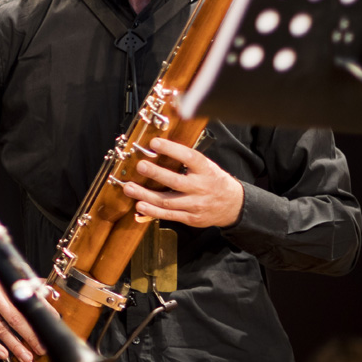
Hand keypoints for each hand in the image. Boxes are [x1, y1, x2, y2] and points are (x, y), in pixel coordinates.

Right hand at [0, 269, 49, 361]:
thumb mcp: (10, 280)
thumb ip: (28, 288)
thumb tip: (46, 296)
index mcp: (4, 285)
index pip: (24, 305)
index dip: (37, 319)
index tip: (47, 330)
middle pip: (14, 320)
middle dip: (29, 337)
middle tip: (40, 349)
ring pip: (0, 330)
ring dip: (14, 346)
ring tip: (25, 356)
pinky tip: (3, 354)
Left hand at [121, 137, 243, 227]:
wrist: (232, 205)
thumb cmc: (213, 180)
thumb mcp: (206, 165)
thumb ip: (187, 159)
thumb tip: (159, 146)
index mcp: (205, 169)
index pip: (189, 157)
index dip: (171, 149)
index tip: (154, 143)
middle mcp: (201, 187)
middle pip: (175, 181)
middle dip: (155, 173)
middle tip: (139, 166)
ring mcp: (195, 204)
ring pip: (167, 201)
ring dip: (145, 195)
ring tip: (129, 187)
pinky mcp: (190, 218)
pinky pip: (168, 215)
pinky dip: (152, 211)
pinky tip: (140, 205)